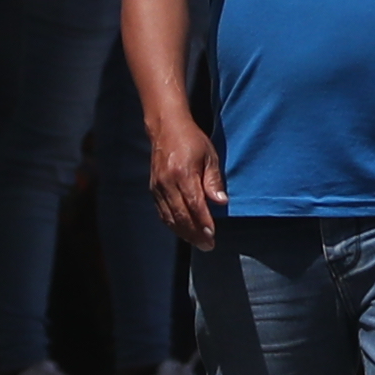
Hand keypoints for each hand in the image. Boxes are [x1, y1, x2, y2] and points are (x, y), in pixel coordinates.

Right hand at [149, 110, 229, 249]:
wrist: (166, 128)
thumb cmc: (192, 141)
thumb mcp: (209, 156)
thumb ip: (214, 180)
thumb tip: (221, 202)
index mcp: (183, 173)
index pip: (194, 204)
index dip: (203, 222)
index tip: (212, 235)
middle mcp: (167, 182)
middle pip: (181, 215)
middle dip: (195, 234)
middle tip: (208, 246)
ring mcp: (158, 187)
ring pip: (170, 217)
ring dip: (184, 233)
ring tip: (198, 242)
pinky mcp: (153, 189)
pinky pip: (162, 212)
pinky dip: (172, 224)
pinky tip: (183, 231)